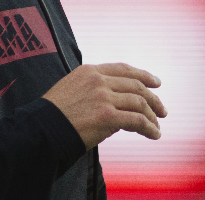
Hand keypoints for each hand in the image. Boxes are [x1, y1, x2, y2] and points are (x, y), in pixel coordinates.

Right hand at [42, 63, 166, 149]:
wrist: (43, 128)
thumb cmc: (55, 114)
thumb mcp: (72, 88)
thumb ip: (94, 89)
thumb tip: (119, 103)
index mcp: (89, 71)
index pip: (123, 69)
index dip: (143, 75)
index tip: (156, 82)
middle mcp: (98, 81)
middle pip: (136, 85)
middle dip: (153, 98)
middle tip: (162, 110)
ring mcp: (104, 97)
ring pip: (139, 103)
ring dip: (152, 116)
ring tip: (157, 126)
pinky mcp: (107, 116)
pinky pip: (137, 121)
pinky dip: (150, 128)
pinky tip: (154, 134)